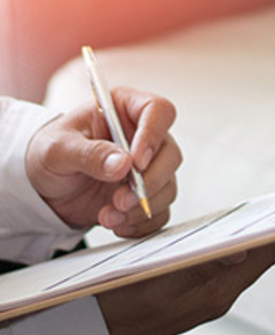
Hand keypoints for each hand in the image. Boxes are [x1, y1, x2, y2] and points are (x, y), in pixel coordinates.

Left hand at [26, 87, 181, 237]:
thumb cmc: (49, 153)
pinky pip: (160, 211)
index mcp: (123, 110)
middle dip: (148, 183)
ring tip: (109, 215)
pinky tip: (117, 224)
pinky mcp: (148, 194)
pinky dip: (141, 224)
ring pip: (167, 186)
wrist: (45, 186)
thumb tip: (122, 163)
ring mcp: (149, 167)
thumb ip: (88, 154)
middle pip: (170, 155)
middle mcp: (143, 137)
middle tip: (120, 199)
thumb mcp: (57, 149)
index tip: (136, 162)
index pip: (158, 111)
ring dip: (140, 208)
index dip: (154, 135)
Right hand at [97, 237, 274, 334]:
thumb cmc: (118, 310)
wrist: (91, 334)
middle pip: (265, 253)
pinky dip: (242, 240)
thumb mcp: (156, 283)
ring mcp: (209, 291)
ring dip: (268, 233)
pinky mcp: (196, 288)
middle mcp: (220, 292)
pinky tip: (243, 227)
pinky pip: (229, 260)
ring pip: (249, 256)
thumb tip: (246, 248)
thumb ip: (201, 266)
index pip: (269, 253)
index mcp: (217, 292)